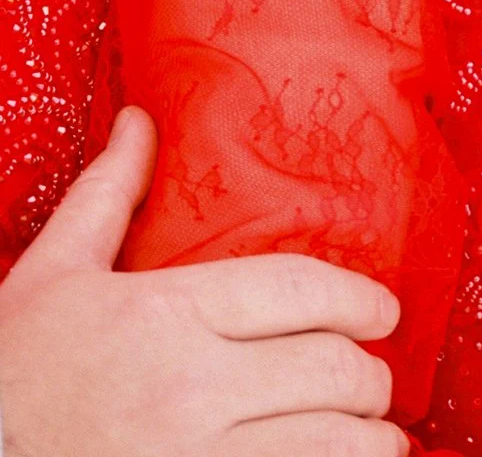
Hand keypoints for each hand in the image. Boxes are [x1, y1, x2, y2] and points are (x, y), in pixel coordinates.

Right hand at [0, 107, 407, 456]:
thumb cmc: (15, 375)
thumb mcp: (53, 274)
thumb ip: (108, 195)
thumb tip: (138, 120)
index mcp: (166, 314)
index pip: (297, 289)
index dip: (357, 297)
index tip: (382, 309)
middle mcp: (192, 388)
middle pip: (329, 369)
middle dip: (370, 373)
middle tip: (376, 375)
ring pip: (330, 446)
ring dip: (370, 438)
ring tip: (379, 433)